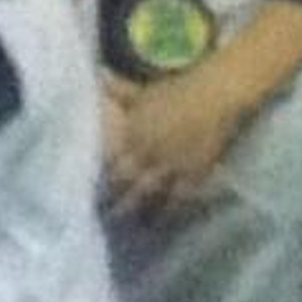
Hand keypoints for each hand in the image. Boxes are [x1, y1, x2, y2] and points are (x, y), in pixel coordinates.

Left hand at [104, 64, 243, 217]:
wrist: (212, 97)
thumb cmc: (174, 91)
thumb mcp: (140, 91)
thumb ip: (117, 91)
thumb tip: (97, 75)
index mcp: (131, 131)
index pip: (110, 159)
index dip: (100, 174)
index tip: (89, 187)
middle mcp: (147, 151)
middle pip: (126, 181)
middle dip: (115, 198)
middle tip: (104, 215)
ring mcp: (171, 164)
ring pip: (150, 193)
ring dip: (140, 209)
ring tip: (130, 227)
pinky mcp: (195, 173)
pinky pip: (180, 196)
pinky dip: (171, 209)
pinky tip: (165, 221)